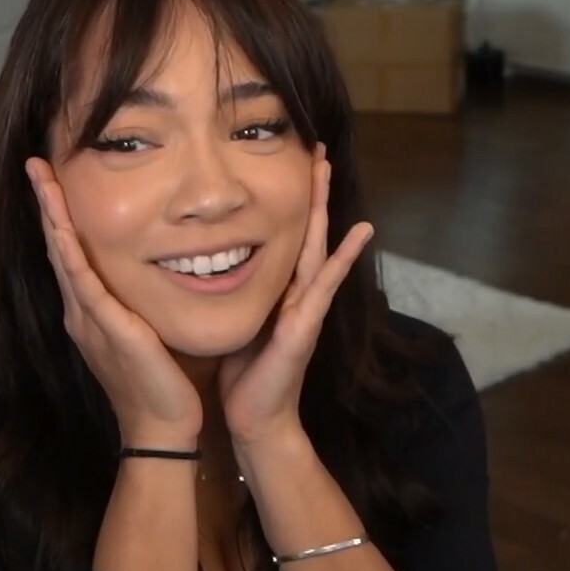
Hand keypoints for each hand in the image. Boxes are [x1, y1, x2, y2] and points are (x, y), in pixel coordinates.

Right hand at [26, 157, 202, 447]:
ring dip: (52, 215)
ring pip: (64, 255)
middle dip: (47, 202)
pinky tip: (62, 228)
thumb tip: (155, 267)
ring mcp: (89, 319)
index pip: (70, 250)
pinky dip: (70, 252)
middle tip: (36, 163)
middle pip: (58, 245)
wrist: (163, 425)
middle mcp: (82, 310)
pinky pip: (83, 283)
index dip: (58, 213)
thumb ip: (139, 299)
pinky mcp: (107, 328)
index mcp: (91, 309)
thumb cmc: (162, 379)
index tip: (52, 177)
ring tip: (41, 178)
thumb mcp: (146, 327)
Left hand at [219, 143, 372, 449]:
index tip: (289, 167)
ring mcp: (305, 307)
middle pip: (306, 232)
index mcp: (278, 292)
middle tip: (315, 149)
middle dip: (310, 192)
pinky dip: (344, 257)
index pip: (285, 239)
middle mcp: (296, 293)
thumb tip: (209, 266)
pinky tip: (360, 231)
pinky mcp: (305, 325)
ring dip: (323, 207)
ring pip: (317, 246)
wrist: (256, 421)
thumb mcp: (237, 323)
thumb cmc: (244, 376)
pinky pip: (325, 284)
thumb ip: (234, 296)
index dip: (289, 205)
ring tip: (327, 170)